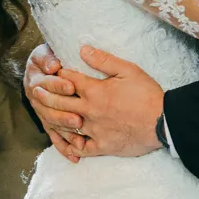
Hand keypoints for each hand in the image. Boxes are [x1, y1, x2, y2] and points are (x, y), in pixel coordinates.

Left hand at [26, 46, 165, 158]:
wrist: (163, 122)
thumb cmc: (147, 94)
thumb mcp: (128, 70)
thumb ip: (103, 60)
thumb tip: (82, 50)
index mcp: (94, 91)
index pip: (68, 79)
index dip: (58, 73)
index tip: (51, 71)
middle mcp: (89, 111)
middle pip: (60, 102)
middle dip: (45, 95)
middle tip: (35, 91)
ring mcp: (94, 130)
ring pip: (65, 125)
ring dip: (52, 119)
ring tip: (43, 114)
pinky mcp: (102, 146)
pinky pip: (81, 148)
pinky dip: (71, 146)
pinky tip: (65, 143)